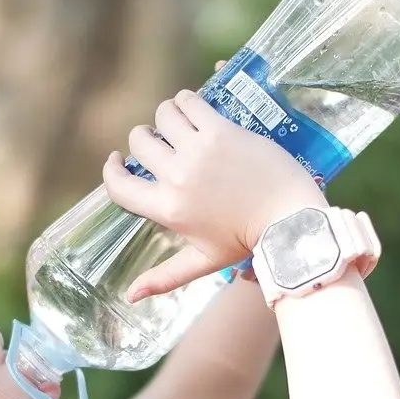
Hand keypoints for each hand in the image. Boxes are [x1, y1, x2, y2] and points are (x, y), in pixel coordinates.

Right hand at [104, 77, 325, 301]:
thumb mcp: (202, 261)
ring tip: (178, 123)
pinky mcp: (221, 131)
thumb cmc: (247, 241)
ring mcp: (199, 152)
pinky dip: (185, 101)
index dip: (110, 170)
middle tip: (162, 143)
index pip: (118, 185)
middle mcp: (178, 178)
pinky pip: (188, 102)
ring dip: (166, 116)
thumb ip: (163, 278)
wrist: (289, 219)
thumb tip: (129, 297)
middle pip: (139, 142)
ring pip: (162, 115)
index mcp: (169, 209)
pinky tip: (192, 108)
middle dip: (144, 140)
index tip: (116, 160)